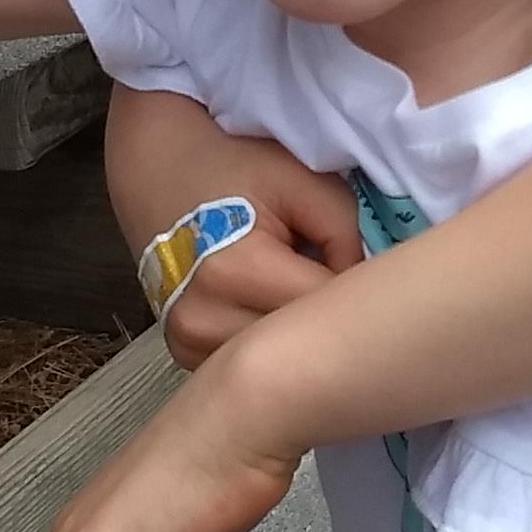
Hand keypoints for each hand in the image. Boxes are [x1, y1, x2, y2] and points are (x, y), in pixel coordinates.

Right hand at [106, 94, 359, 369]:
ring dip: (296, 340)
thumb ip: (347, 239)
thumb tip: (363, 298)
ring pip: (273, 366)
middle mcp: (202, 318)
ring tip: (300, 296)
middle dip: (328, 323)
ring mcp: (186, 342)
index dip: (357, 296)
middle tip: (343, 291)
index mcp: (236, 271)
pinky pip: (246, 364)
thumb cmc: (239, 165)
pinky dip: (267, 346)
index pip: (324, 311)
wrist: (161, 165)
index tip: (370, 282)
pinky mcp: (182, 354)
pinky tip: (272, 311)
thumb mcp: (307, 183)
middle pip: (297, 349)